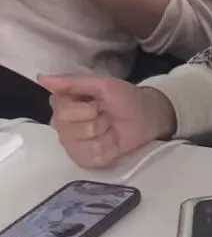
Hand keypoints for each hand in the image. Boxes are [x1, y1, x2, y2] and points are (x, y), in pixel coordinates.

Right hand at [39, 74, 177, 168]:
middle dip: (98, 122)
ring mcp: (71, 143)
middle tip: (108, 115)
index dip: (88, 109)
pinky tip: (113, 142)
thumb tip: (41, 77)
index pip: (63, 112)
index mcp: (61, 104)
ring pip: (82, 145)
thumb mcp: (103, 85)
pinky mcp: (84, 159)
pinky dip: (109, 150)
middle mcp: (61, 124)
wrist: (146, 117)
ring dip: (105, 136)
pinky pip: (92, 158)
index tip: (99, 102)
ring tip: (111, 128)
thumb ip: (73, 82)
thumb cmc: (124, 98)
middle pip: (70, 130)